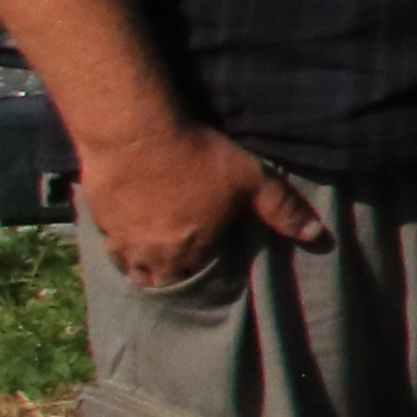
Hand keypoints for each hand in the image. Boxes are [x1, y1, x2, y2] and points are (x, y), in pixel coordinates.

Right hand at [74, 122, 325, 291]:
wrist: (135, 133)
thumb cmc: (197, 157)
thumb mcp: (252, 180)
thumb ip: (283, 210)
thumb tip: (318, 235)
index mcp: (191, 254)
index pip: (199, 282)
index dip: (207, 275)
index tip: (213, 265)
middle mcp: (153, 256)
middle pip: (163, 281)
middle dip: (174, 278)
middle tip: (184, 266)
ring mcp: (121, 241)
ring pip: (133, 270)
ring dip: (145, 268)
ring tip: (157, 258)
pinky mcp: (98, 220)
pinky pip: (109, 247)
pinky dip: (119, 247)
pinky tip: (126, 237)